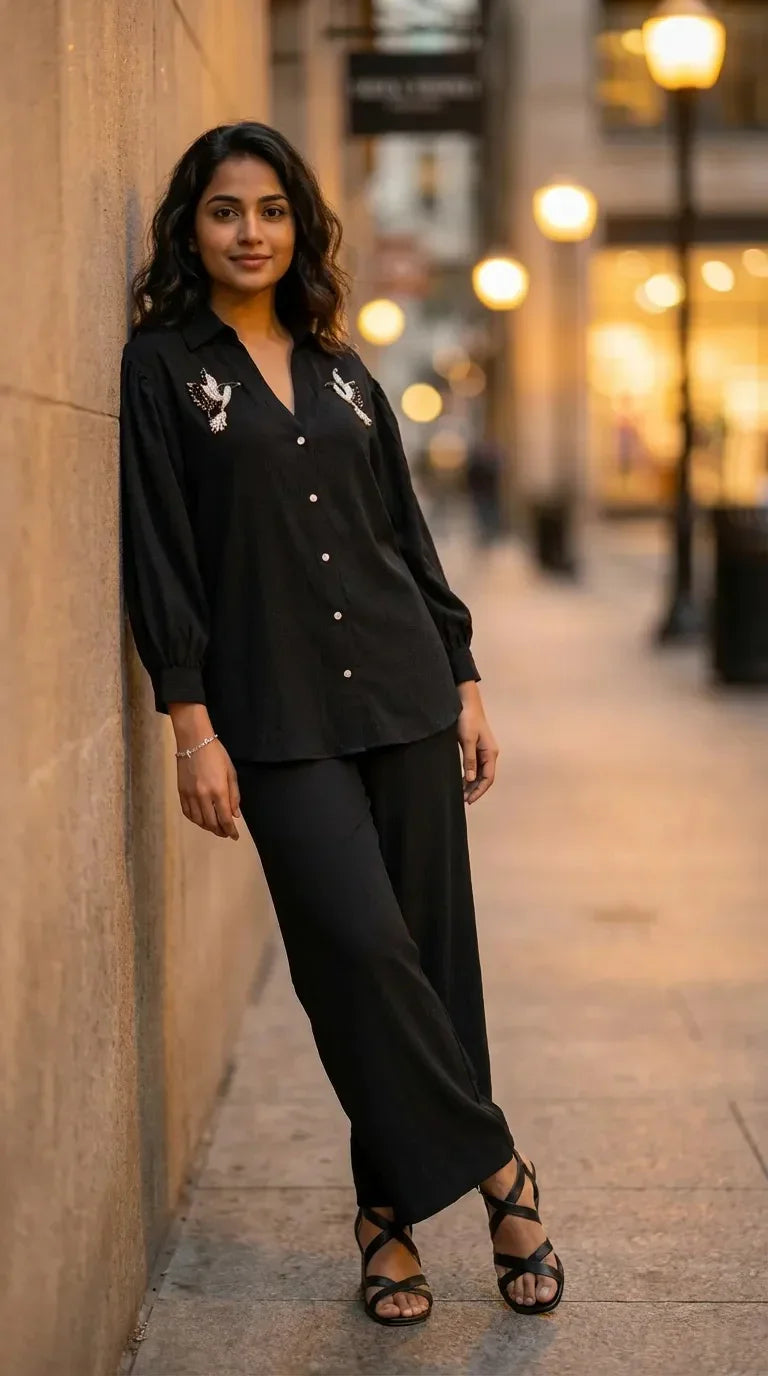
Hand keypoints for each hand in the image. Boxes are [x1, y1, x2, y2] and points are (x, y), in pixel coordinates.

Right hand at [176, 738, 240, 838]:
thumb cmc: (216, 754)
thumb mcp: (231, 773)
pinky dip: (195, 820)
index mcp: (218, 791)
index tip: (235, 836)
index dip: (231, 831)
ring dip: (208, 827)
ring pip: (198, 821)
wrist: (194, 742)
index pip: (225, 818)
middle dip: (220, 831)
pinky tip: (201, 820)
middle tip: (226, 833)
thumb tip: (235, 815)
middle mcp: (203, 796)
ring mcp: (190, 795)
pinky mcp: (181, 793)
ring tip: (215, 828)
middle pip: (211, 823)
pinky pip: (187, 813)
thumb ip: (234, 795)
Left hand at [456, 681, 498, 805]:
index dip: (479, 791)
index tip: (469, 800)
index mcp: (490, 752)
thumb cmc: (467, 718)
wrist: (466, 701)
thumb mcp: (467, 739)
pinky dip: (469, 775)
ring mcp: (483, 750)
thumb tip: (470, 779)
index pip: (488, 778)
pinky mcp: (476, 747)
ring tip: (461, 793)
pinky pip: (475, 765)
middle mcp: (489, 753)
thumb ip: (469, 759)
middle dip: (475, 790)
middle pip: (485, 777)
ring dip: (472, 783)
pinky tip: (461, 780)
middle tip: (462, 800)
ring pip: (480, 772)